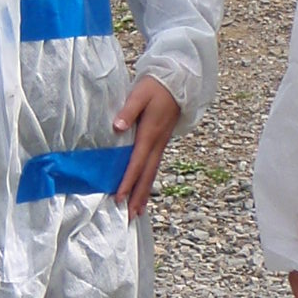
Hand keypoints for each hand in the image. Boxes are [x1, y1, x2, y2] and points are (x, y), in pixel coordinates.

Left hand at [112, 76, 181, 218]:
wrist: (179, 81)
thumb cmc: (157, 85)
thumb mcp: (140, 93)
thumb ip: (128, 110)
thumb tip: (117, 127)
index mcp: (150, 133)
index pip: (137, 162)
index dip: (128, 181)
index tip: (120, 198)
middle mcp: (157, 143)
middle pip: (147, 175)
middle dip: (138, 196)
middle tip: (130, 216)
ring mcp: (161, 144)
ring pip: (152, 173)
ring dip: (144, 193)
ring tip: (137, 211)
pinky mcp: (162, 142)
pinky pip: (155, 166)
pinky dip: (148, 181)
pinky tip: (144, 189)